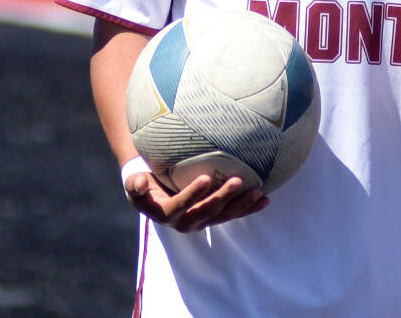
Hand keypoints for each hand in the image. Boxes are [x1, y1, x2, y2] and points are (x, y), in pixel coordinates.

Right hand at [124, 171, 269, 232]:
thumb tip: (140, 182)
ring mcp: (202, 221)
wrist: (153, 191)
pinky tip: (265, 199)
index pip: (180, 206)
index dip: (193, 194)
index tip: (206, 177)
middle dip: (223, 198)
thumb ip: (135, 184)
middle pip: (206, 212)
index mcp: (166, 214)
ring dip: (242, 205)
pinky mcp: (214, 216)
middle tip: (238, 180)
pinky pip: (233, 214)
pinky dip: (249, 208)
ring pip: (224, 215)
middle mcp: (185, 222)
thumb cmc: (143, 182)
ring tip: (259, 192)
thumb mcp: (134, 183)